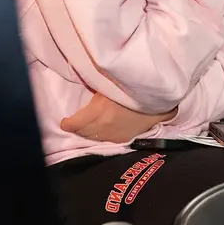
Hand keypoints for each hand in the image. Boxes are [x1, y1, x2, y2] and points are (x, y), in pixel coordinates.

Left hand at [61, 93, 176, 143]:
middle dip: (77, 127)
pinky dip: (100, 136)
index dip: (67, 123)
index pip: (74, 124)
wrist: (159, 102)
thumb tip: (83, 85)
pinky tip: (102, 129)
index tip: (65, 120)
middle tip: (76, 121)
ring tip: (87, 125)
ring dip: (87, 132)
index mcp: (98, 111)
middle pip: (82, 132)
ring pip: (92, 138)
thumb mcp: (111, 84)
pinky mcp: (122, 139)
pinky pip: (104, 140)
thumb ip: (96, 87)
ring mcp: (113, 135)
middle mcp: (103, 126)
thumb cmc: (134, 88)